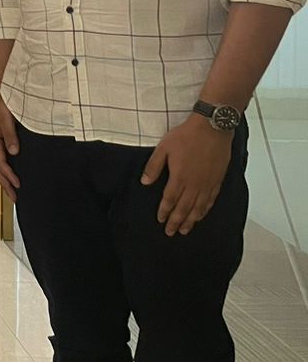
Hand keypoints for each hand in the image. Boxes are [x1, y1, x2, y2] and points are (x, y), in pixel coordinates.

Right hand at [0, 91, 20, 198]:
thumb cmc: (0, 103)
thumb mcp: (5, 119)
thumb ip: (10, 135)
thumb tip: (14, 152)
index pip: (0, 163)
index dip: (9, 175)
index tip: (18, 185)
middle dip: (6, 184)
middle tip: (15, 198)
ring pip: (0, 164)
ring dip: (6, 178)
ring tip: (13, 190)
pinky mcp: (2, 138)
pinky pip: (3, 157)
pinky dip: (8, 168)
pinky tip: (14, 171)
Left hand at [142, 114, 232, 236]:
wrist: (212, 129)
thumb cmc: (186, 136)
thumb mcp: (163, 148)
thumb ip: (154, 166)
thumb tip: (144, 182)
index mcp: (179, 177)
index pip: (170, 200)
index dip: (164, 211)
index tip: (160, 221)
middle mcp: (194, 184)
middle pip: (184, 208)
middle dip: (176, 221)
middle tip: (171, 232)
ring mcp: (207, 183)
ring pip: (198, 207)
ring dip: (191, 220)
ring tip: (185, 230)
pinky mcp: (217, 180)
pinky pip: (211, 200)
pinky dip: (205, 210)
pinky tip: (201, 216)